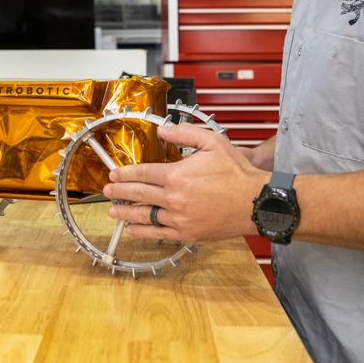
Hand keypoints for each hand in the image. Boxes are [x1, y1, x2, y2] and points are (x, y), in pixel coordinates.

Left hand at [102, 122, 266, 241]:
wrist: (255, 202)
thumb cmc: (237, 174)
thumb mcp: (212, 142)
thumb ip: (184, 133)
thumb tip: (162, 128)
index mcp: (177, 175)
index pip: (142, 173)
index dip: (126, 173)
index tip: (115, 174)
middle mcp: (174, 198)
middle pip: (139, 194)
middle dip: (120, 191)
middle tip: (108, 190)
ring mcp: (180, 218)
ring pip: (145, 216)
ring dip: (126, 213)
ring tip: (113, 210)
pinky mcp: (187, 233)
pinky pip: (159, 233)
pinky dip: (143, 231)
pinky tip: (133, 229)